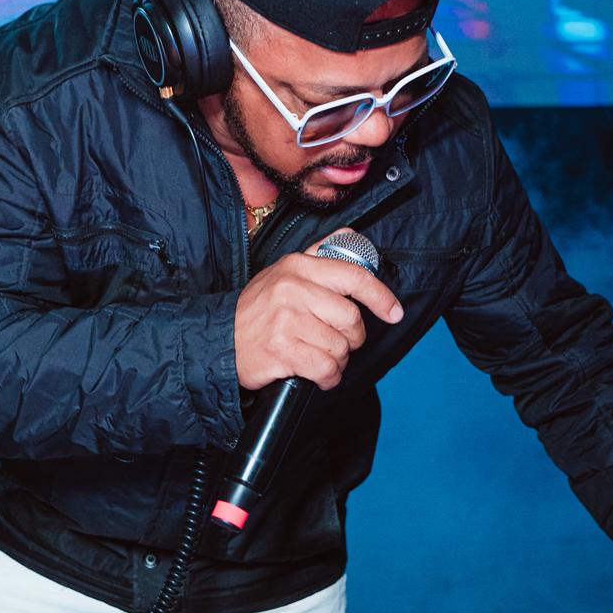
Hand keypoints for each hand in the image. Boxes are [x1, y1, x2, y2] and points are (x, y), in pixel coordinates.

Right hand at [234, 242, 403, 391]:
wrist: (218, 340)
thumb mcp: (282, 272)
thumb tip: (350, 236)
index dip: (381, 297)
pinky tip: (319, 374)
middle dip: (352, 338)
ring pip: (340, 347)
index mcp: (298, 266)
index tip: (393, 312)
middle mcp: (293, 289)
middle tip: (337, 341)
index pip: (354, 277)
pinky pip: (325, 368)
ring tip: (320, 357)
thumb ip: (318, 254)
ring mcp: (287, 321)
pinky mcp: (283, 350)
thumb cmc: (256, 310)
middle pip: (351, 319)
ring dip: (337, 360)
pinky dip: (328, 377)